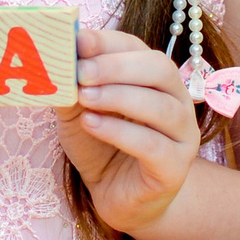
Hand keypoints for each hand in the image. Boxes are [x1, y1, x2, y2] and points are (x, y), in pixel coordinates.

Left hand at [54, 28, 201, 236]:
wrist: (116, 198)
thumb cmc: (101, 147)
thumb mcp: (79, 111)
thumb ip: (73, 86)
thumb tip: (56, 59)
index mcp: (154, 78)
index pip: (137, 48)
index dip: (108, 42)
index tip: (77, 41)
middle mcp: (177, 100)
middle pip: (159, 69)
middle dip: (116, 67)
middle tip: (82, 71)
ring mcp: (182, 135)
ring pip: (160, 107)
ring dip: (118, 97)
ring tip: (84, 98)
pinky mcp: (176, 168)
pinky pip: (153, 145)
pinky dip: (120, 131)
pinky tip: (92, 125)